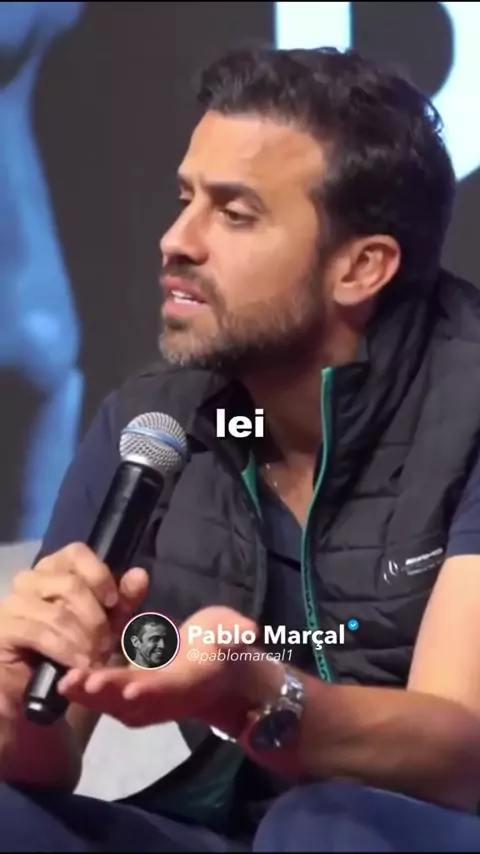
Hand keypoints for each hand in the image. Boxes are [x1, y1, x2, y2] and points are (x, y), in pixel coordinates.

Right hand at [0, 543, 148, 711]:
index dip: (99, 575)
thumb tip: (140, 575)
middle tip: (108, 644)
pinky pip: (40, 634)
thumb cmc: (72, 647)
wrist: (36, 687)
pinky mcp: (5, 629)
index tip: (113, 602)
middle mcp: (31, 579)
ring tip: (95, 659)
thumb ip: (123, 599)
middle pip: (70, 584)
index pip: (76, 552)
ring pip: (58, 613)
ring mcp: (14, 603)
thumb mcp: (105, 623)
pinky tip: (79, 665)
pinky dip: (66, 650)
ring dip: (83, 639)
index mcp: (55, 568)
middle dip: (96, 618)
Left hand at [58, 606, 280, 734]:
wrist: (219, 675)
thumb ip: (237, 633)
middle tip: (79, 681)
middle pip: (134, 698)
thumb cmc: (224, 645)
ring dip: (90, 694)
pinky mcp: (129, 694)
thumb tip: (248, 631)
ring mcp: (145, 699)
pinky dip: (87, 687)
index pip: (170, 687)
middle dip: (107, 691)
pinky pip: (107, 693)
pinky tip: (65, 675)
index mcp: (190, 680)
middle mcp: (165, 696)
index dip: (152, 688)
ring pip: (114, 700)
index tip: (130, 687)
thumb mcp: (234, 634)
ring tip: (66, 681)